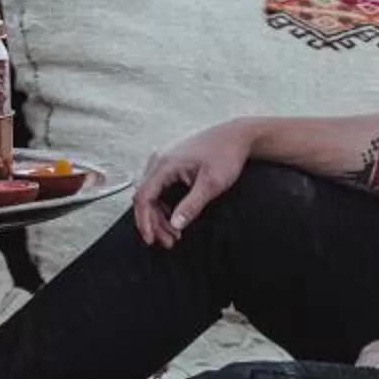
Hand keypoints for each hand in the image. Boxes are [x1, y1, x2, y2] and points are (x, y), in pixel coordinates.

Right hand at [134, 117, 257, 247]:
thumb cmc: (225, 156)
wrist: (235, 136)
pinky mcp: (170, 163)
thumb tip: (175, 225)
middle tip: (169, 242)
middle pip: (144, 196)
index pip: (144, 196)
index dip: (145, 220)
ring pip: (150, 193)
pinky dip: (163, 205)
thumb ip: (192, 205)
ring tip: (174, 234)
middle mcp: (159, 160)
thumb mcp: (212, 184)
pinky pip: (158, 187)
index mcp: (165, 164)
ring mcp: (163, 160)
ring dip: (158, 215)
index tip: (151, 239)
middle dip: (153, 222)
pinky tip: (175, 217)